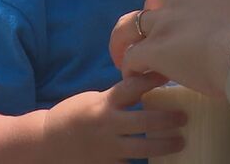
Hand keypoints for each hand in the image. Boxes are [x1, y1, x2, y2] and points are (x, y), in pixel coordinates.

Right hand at [43, 72, 185, 162]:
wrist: (46, 143)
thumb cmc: (72, 116)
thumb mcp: (93, 100)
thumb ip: (116, 98)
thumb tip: (144, 88)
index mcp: (104, 104)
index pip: (133, 87)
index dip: (153, 79)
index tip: (170, 74)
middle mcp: (108, 125)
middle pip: (145, 121)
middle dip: (168, 119)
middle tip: (183, 117)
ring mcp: (108, 148)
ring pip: (144, 148)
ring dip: (165, 145)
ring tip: (180, 141)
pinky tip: (162, 162)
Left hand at [110, 0, 229, 97]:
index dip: (180, 9)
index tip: (185, 26)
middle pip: (154, 1)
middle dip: (152, 18)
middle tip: (154, 36)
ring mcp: (166, 20)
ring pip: (132, 24)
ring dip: (128, 39)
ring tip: (124, 53)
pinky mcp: (155, 47)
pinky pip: (132, 55)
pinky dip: (130, 66)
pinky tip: (134, 77)